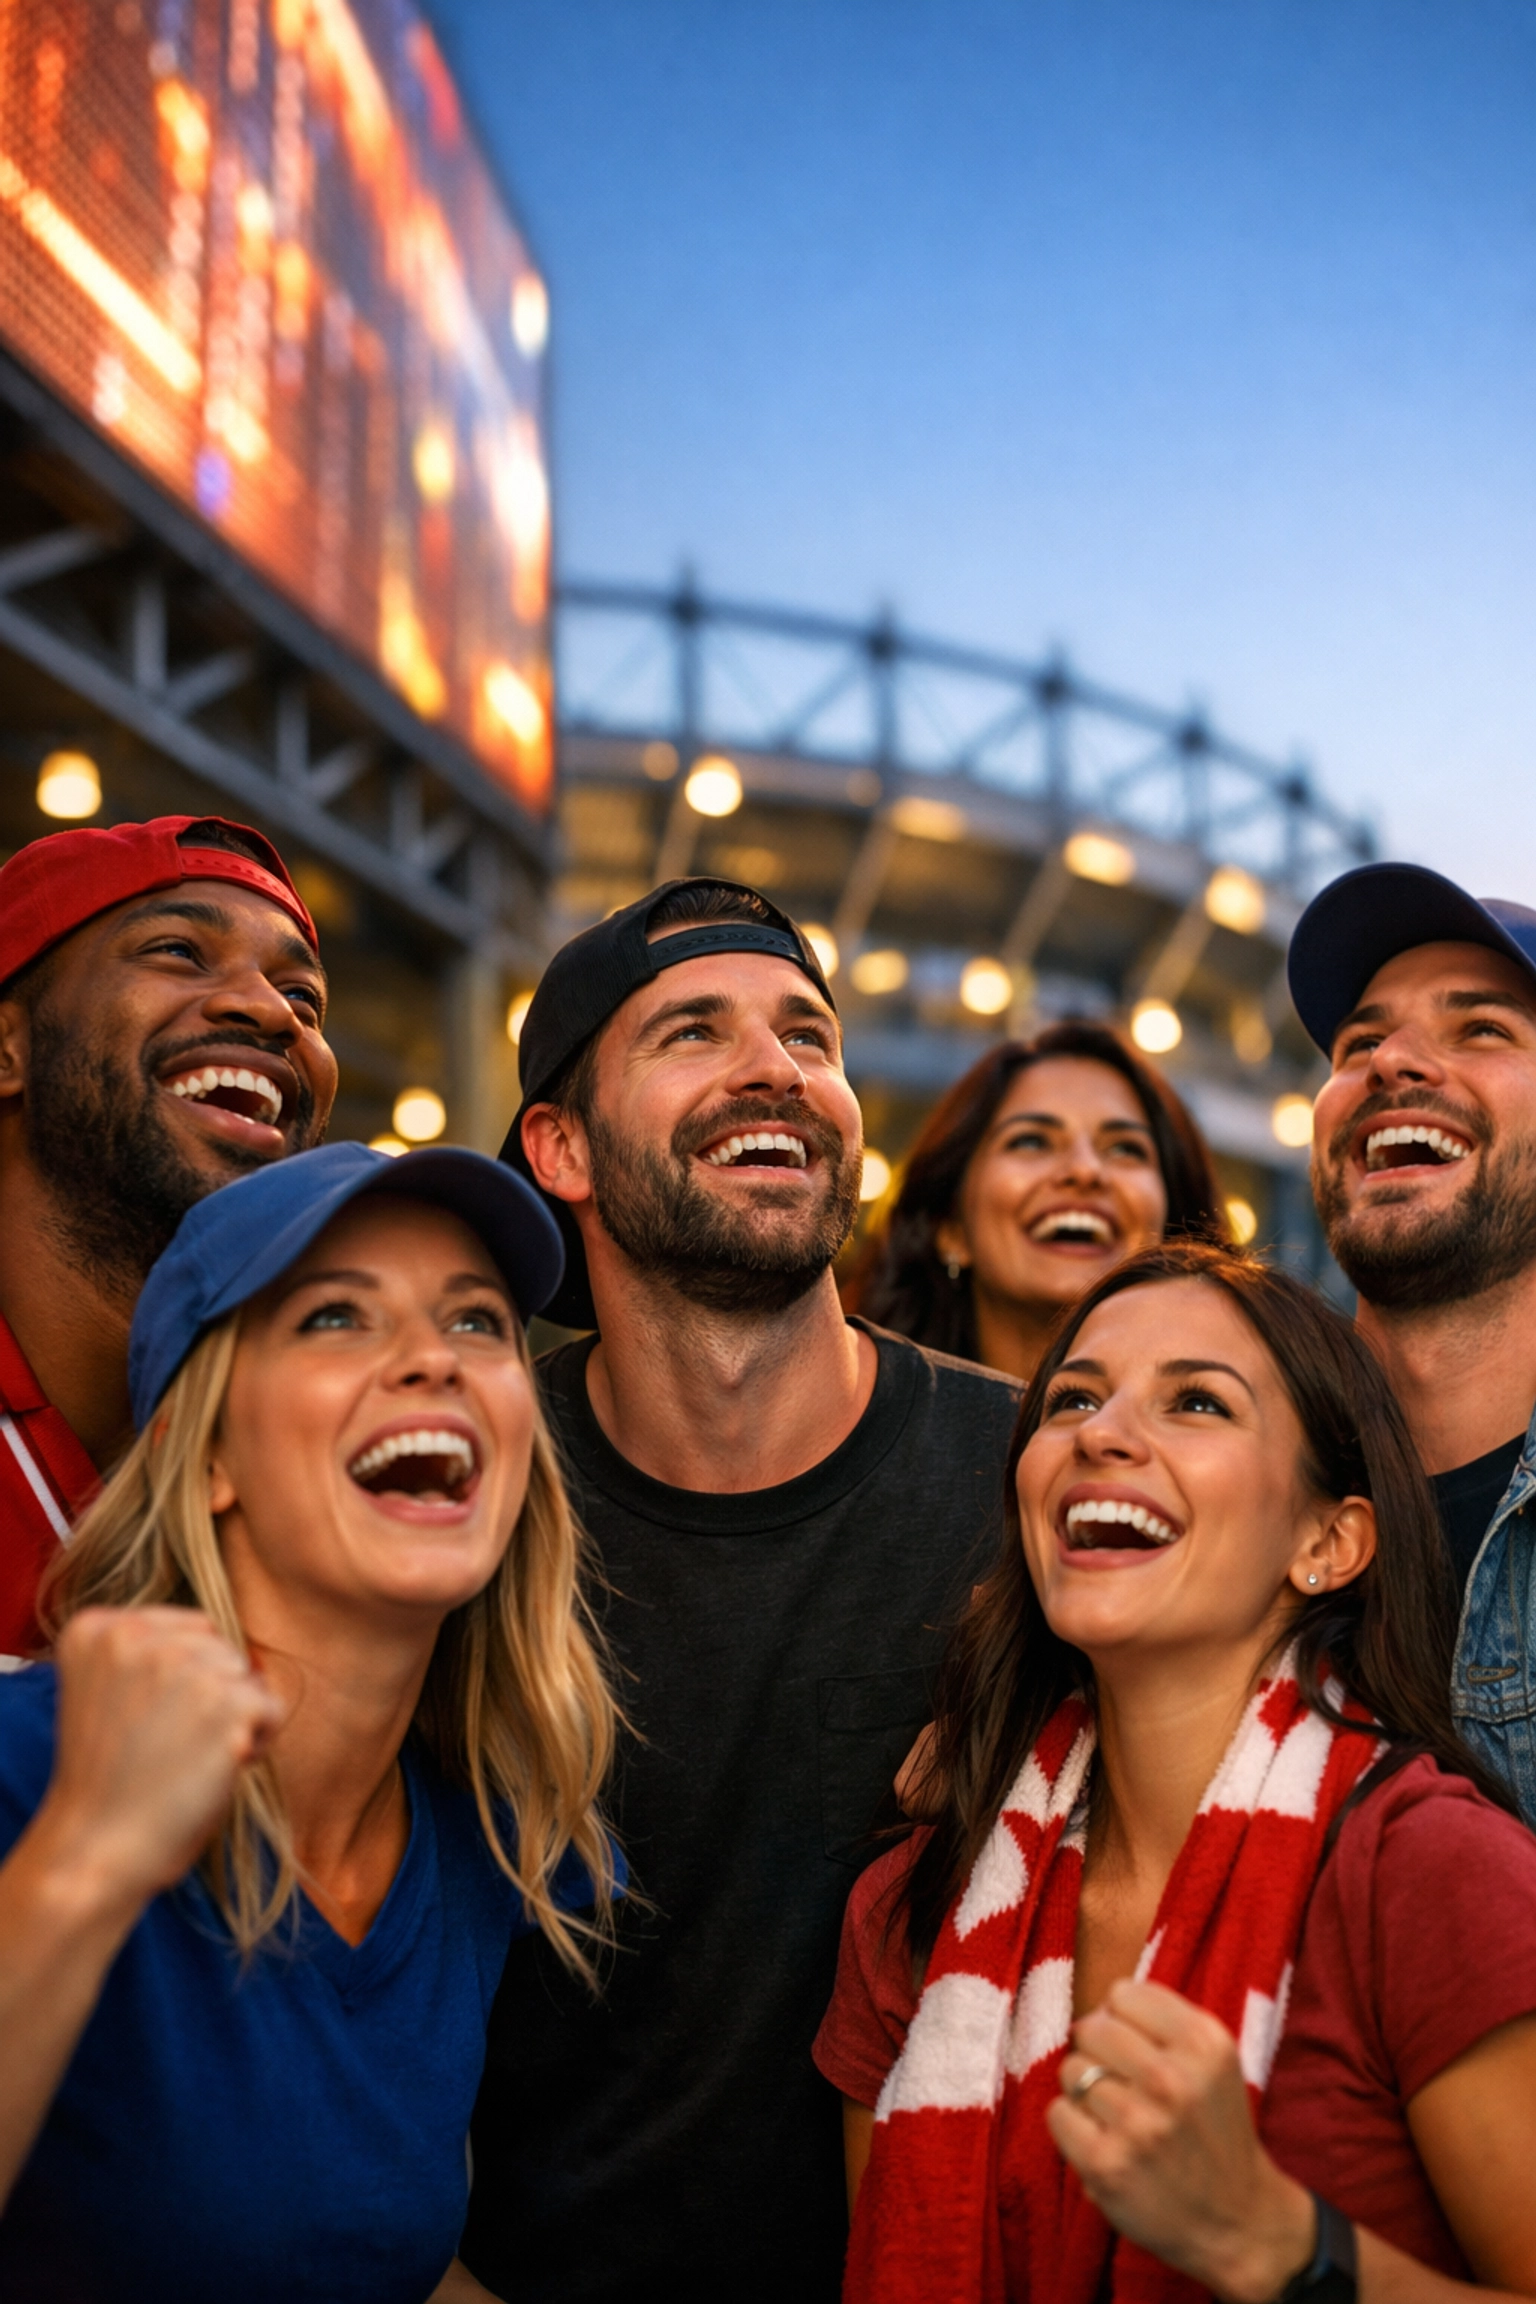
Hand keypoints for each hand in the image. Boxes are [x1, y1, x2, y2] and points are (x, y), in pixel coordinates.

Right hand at [35, 1607, 282, 1924]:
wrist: (97, 1850)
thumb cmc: (110, 1782)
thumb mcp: (112, 1694)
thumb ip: (155, 1654)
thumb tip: (247, 1653)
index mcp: (98, 1629)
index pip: (189, 1628)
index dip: (183, 1684)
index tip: (141, 1726)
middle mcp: (135, 1635)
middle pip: (220, 1648)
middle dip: (211, 1698)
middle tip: (164, 1748)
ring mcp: (182, 1664)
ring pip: (247, 1678)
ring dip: (231, 1721)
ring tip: (183, 1760)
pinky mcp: (225, 1700)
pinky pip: (271, 1710)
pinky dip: (255, 1744)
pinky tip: (211, 1770)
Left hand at [1046, 1979, 1314, 2303]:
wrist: (1239, 2220)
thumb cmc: (1214, 2130)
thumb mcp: (1212, 2061)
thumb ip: (1162, 2023)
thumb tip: (1096, 2008)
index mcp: (1204, 2042)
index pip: (1122, 1994)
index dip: (1122, 2021)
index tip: (1138, 2050)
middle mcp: (1173, 2079)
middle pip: (1091, 2028)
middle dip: (1099, 2053)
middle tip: (1123, 2086)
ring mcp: (1138, 2123)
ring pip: (1071, 2070)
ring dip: (1086, 2092)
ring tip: (1118, 2118)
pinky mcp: (1106, 2164)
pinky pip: (1057, 2113)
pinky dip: (1071, 2125)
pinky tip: (1102, 2140)